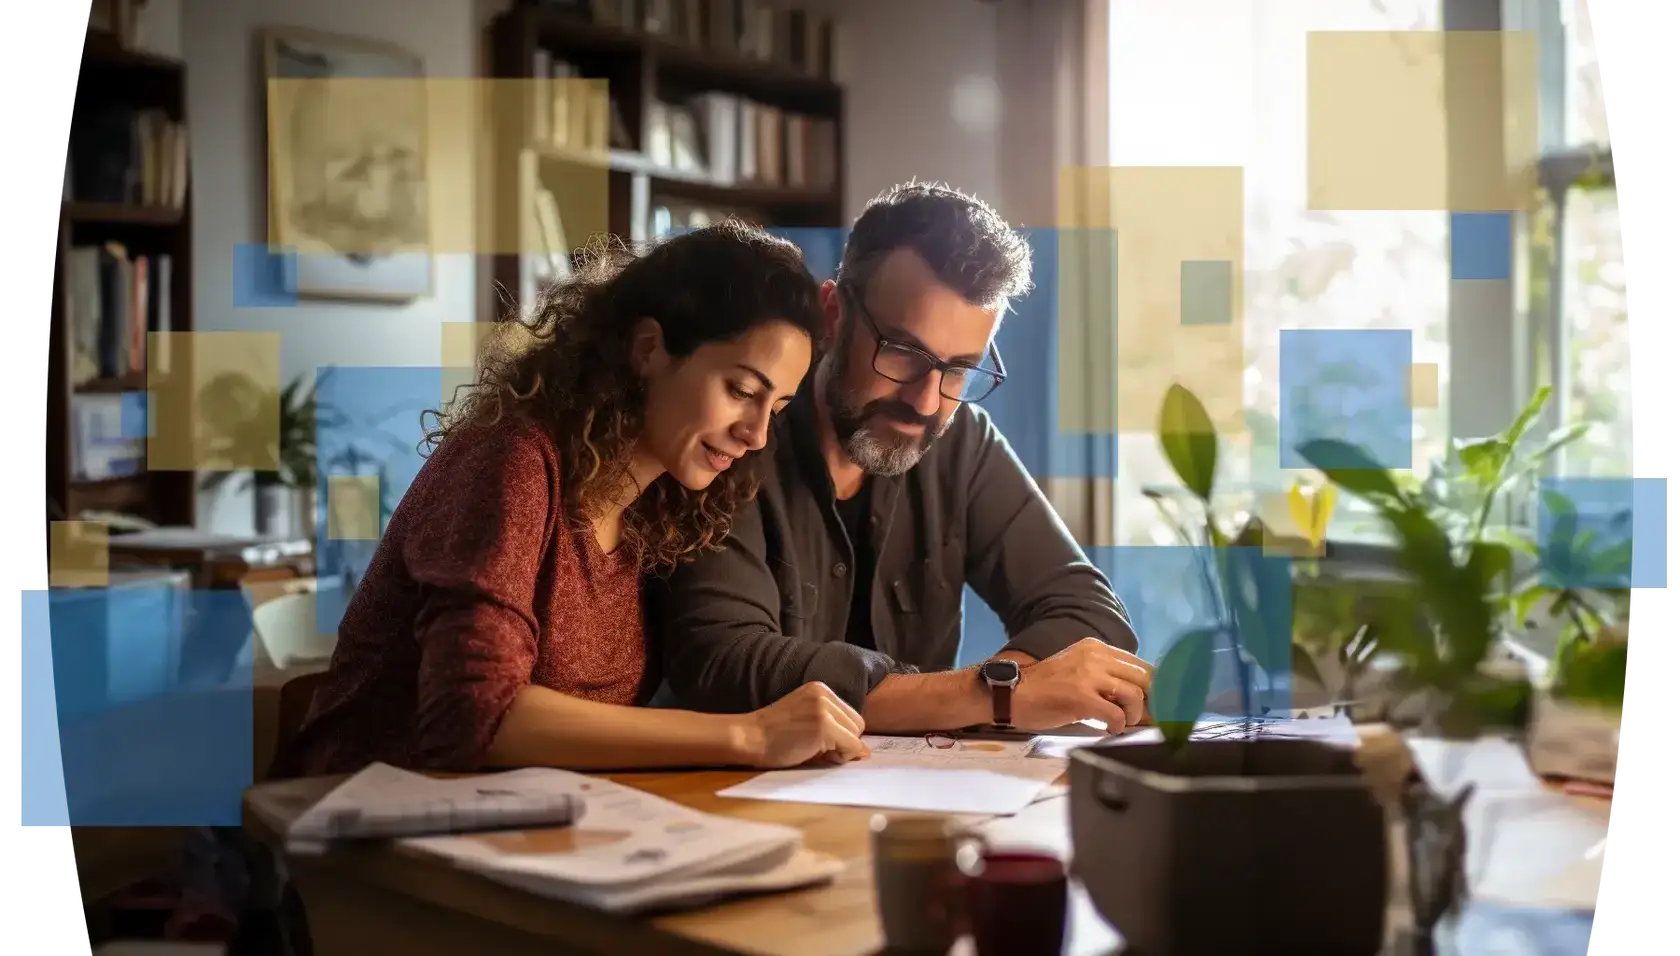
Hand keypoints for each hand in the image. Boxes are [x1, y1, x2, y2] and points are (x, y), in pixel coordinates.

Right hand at [735, 682, 870, 768]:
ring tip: (815, 751)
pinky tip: (817, 755)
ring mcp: (824, 709)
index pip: (850, 715)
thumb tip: (865, 752)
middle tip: (819, 750)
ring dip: (841, 750)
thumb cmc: (772, 736)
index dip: (840, 735)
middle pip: (857, 724)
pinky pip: (851, 747)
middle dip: (844, 742)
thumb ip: (834, 731)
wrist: (748, 737)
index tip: (820, 743)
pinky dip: (840, 757)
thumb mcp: (805, 723)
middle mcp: (824, 694)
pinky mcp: (824, 726)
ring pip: (857, 736)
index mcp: (819, 690)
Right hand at [1012, 637, 1152, 733]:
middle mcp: (1095, 656)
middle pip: (1145, 677)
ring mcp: (1088, 675)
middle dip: (1149, 701)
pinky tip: (1109, 728)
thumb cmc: (1045, 688)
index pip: (1140, 664)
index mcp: (1096, 648)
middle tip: (1140, 717)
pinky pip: (1116, 714)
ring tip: (1121, 722)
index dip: (1152, 686)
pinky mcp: (1081, 697)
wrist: (1012, 694)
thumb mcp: (1078, 670)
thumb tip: (1140, 696)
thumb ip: (1105, 676)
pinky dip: (1118, 725)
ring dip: (1134, 715)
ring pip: (1135, 694)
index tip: (1151, 703)